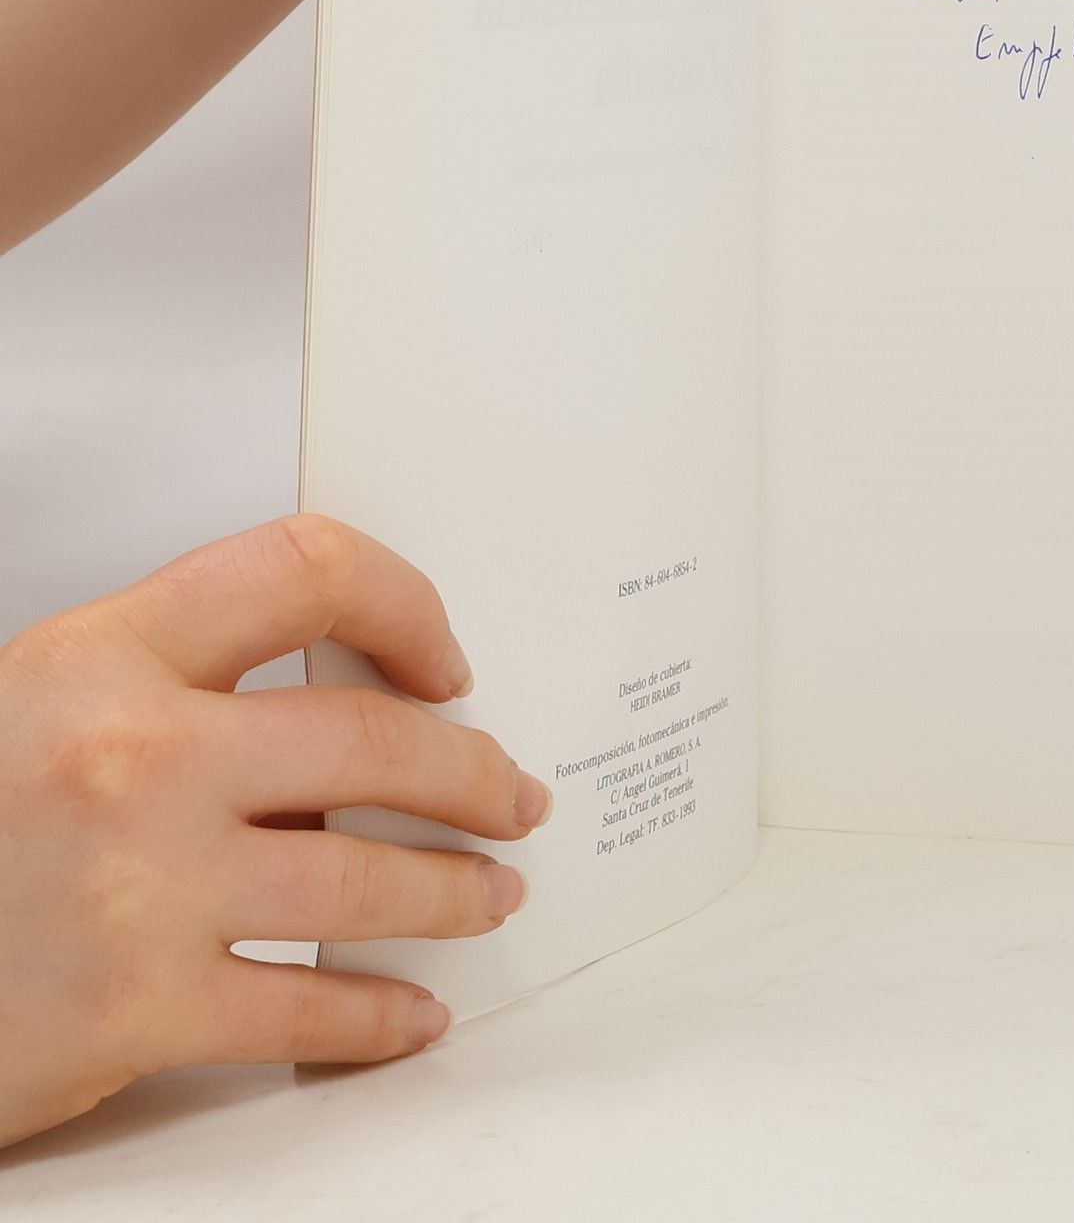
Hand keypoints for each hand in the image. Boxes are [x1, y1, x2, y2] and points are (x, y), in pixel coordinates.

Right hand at [0, 516, 551, 1148]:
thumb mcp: (42, 707)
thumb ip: (178, 686)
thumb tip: (344, 711)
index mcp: (104, 658)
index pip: (304, 570)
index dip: (405, 602)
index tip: (446, 660)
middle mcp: (132, 758)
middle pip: (374, 740)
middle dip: (473, 774)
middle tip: (512, 795)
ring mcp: (139, 888)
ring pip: (365, 880)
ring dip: (455, 892)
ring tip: (492, 895)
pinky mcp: (131, 1012)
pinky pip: (304, 1011)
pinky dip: (377, 1018)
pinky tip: (411, 1014)